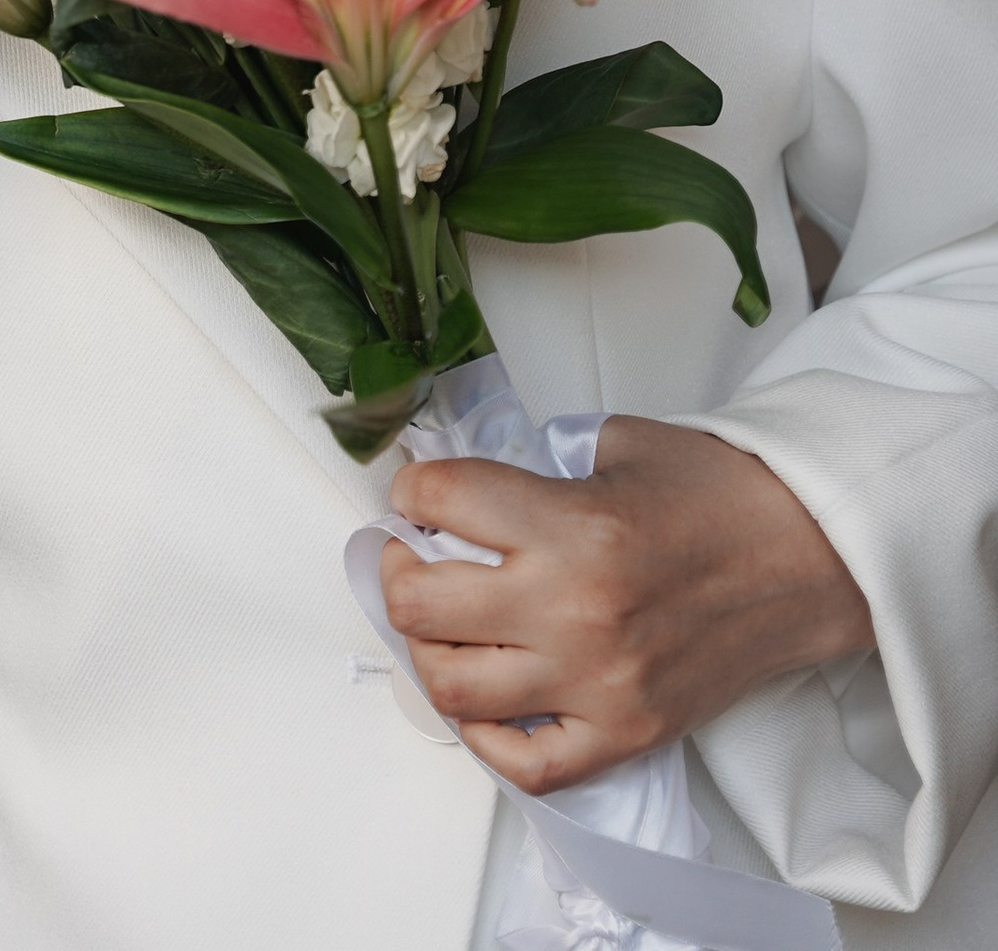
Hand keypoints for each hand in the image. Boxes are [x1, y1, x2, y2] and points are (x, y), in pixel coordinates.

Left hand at [382, 414, 873, 791]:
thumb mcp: (615, 444)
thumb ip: (535, 465)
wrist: (811, 555)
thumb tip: (463, 491)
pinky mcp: (626, 734)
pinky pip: (526, 765)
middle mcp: (574, 609)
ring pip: (454, 690)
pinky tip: (487, 699)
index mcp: (571, 524)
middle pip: (420, 606)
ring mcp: (598, 682)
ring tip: (442, 624)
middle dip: (397, 573)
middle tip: (410, 555)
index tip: (415, 493)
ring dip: (428, 652)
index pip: (439, 501)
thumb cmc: (721, 493)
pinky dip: (487, 739)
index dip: (411, 489)